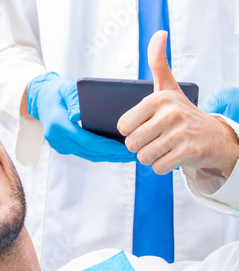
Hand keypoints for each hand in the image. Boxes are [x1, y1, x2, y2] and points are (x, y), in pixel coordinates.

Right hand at [27, 72, 135, 162]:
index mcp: (58, 124)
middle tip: (133, 154)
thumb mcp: (65, 88)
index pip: (87, 141)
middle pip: (89, 152)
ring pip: (87, 155)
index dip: (107, 147)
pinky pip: (83, 152)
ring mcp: (58, 144)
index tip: (125, 148)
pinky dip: (99, 153)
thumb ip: (74, 98)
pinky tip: (113, 152)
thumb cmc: (55, 90)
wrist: (38, 98)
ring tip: (127, 156)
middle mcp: (57, 138)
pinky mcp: (62, 146)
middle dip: (112, 155)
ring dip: (107, 156)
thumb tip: (79, 114)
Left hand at [118, 31, 238, 175]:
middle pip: (131, 144)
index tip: (147, 126)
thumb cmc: (183, 113)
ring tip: (166, 146)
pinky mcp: (188, 151)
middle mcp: (169, 113)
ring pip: (143, 157)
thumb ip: (158, 64)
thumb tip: (159, 34)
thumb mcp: (169, 88)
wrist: (215, 136)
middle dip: (141, 146)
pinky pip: (158, 167)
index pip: (123, 127)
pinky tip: (174, 155)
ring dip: (152, 157)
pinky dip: (163, 166)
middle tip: (158, 139)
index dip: (132, 132)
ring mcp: (179, 133)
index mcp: (157, 99)